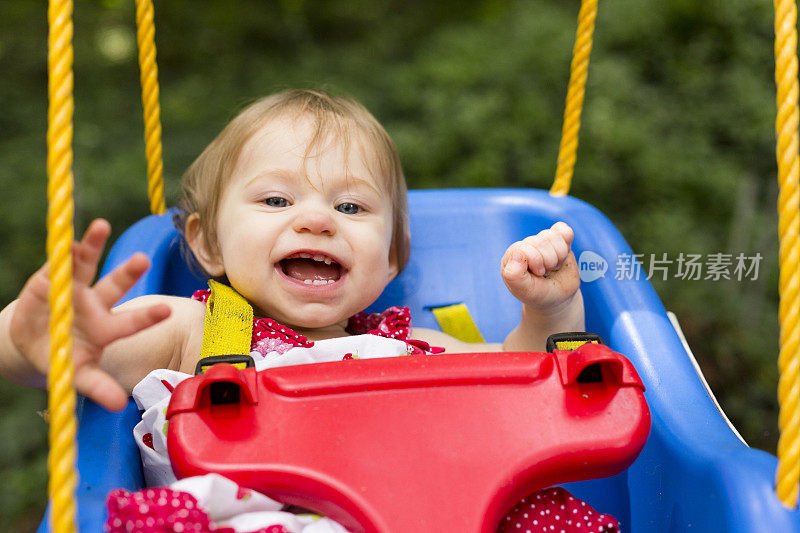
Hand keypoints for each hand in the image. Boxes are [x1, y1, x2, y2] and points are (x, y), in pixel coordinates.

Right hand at [9, 219, 170, 410]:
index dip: (147, 316)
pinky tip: (67, 238)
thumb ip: (99, 387)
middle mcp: (96, 304)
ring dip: (91, 246)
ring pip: (84, 264)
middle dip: (128, 272)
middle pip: (115, 285)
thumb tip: (119, 406)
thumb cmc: (65, 359)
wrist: (32, 344)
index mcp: (107, 328)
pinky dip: (60, 252)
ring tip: (101, 226)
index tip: (168, 310)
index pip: (132, 322)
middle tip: (144, 258)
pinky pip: (54, 264)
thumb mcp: (80, 375)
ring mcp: (73, 289)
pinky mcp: (49, 280)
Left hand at [501, 222, 580, 311]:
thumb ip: (514, 275)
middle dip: (549, 261)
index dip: (537, 261)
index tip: (538, 274)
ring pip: (554, 236)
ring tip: (553, 267)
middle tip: (546, 273)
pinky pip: (563, 229)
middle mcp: (525, 245)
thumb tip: (517, 253)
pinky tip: (564, 253)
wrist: (557, 298)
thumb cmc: (538, 294)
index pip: (525, 247)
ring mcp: (541, 242)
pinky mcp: (557, 240)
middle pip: (542, 241)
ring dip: (559, 256)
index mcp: (512, 255)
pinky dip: (567, 240)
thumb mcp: (524, 290)